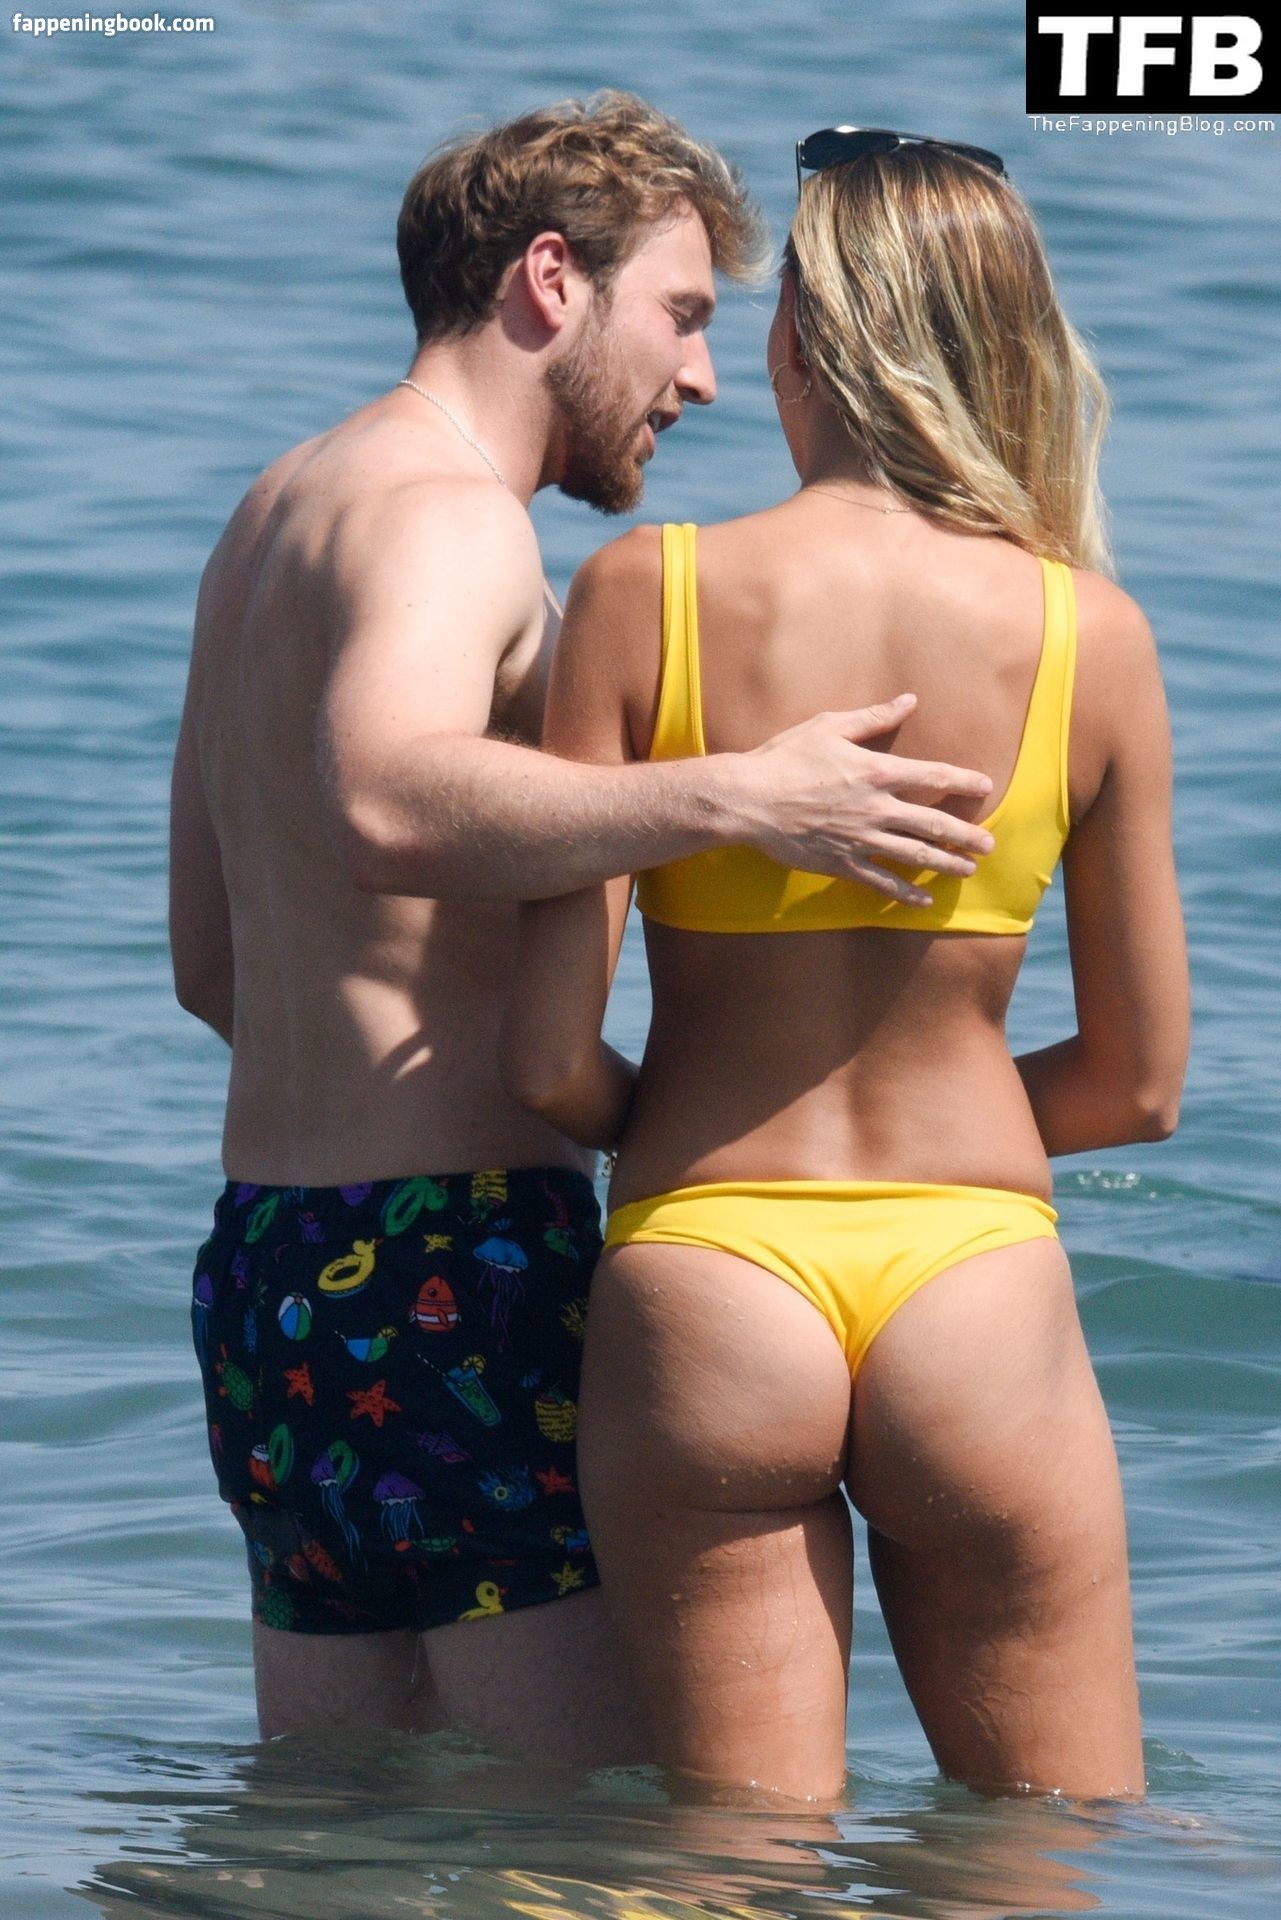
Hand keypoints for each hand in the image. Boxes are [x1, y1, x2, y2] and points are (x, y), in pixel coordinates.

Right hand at [731, 694, 995, 905]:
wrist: (750, 799)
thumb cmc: (786, 758)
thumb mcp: (829, 726)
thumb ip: (873, 717)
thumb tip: (909, 701)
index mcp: (876, 772)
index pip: (933, 775)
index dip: (963, 780)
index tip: (986, 785)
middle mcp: (876, 808)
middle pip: (934, 823)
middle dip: (966, 835)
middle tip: (989, 844)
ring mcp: (861, 839)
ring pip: (915, 854)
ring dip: (946, 863)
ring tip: (969, 870)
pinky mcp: (842, 862)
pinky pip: (881, 881)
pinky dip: (905, 891)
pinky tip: (924, 898)